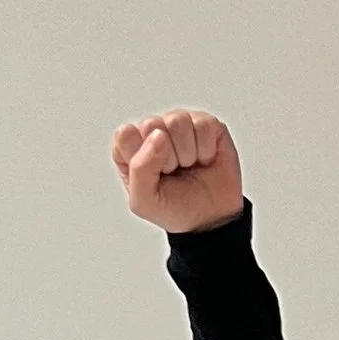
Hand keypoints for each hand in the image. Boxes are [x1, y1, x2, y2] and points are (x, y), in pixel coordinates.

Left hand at [111, 107, 242, 235]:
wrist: (212, 218)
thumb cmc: (177, 208)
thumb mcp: (145, 203)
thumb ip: (139, 170)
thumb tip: (158, 136)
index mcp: (131, 149)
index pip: (125, 135)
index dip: (142, 157)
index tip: (155, 176)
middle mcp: (152, 132)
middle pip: (151, 124)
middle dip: (166, 157)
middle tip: (174, 173)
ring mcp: (179, 124)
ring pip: (177, 121)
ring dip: (187, 153)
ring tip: (190, 166)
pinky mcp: (204, 123)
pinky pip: (203, 125)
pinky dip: (206, 149)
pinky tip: (205, 159)